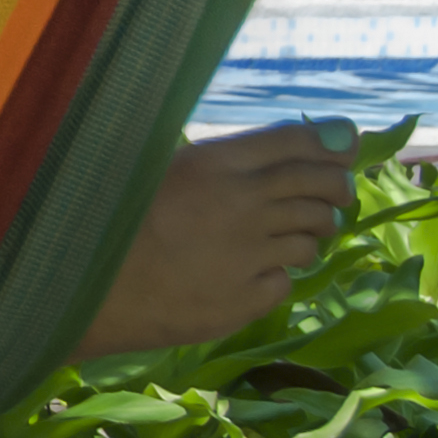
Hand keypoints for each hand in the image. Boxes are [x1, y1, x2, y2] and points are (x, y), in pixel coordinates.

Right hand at [72, 121, 357, 358]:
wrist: (94, 291)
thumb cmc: (122, 221)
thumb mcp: (169, 171)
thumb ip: (232, 159)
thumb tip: (303, 141)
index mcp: (215, 163)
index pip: (297, 139)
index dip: (331, 142)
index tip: (344, 150)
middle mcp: (241, 202)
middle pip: (320, 186)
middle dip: (338, 188)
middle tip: (335, 197)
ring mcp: (249, 253)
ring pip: (311, 237)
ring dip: (307, 235)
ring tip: (280, 239)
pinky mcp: (249, 298)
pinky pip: (284, 281)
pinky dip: (274, 276)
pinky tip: (246, 274)